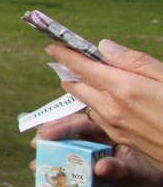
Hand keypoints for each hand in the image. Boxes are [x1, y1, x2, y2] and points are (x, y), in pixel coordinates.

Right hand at [36, 113, 162, 186]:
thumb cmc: (144, 180)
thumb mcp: (135, 174)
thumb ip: (120, 169)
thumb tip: (100, 168)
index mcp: (108, 133)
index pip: (83, 123)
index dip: (63, 126)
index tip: (46, 134)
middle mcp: (93, 140)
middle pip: (66, 132)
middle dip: (49, 135)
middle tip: (37, 144)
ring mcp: (84, 154)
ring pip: (60, 147)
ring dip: (46, 153)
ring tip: (36, 162)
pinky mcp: (78, 169)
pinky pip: (60, 165)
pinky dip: (49, 168)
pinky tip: (39, 173)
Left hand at [47, 40, 162, 165]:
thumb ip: (134, 61)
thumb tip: (104, 47)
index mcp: (123, 88)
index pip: (82, 67)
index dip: (64, 55)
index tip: (52, 46)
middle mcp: (112, 108)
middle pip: (77, 86)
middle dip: (71, 71)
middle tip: (71, 59)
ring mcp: (114, 127)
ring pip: (86, 103)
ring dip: (84, 89)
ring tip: (91, 77)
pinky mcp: (120, 139)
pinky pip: (99, 118)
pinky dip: (97, 105)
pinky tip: (111, 100)